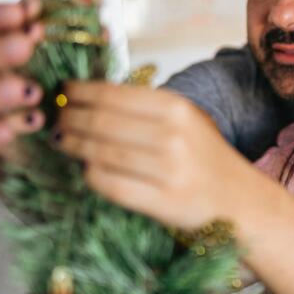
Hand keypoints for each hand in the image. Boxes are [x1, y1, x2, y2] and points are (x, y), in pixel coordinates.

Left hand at [57, 82, 253, 229]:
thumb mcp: (184, 120)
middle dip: (69, 118)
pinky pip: (110, 184)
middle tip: (54, 118)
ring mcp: (167, 170)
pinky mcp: (162, 201)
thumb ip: (145, 109)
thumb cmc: (205, 158)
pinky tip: (85, 169)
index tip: (62, 91)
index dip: (79, 92)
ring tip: (60, 140)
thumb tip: (89, 98)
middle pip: (101, 121)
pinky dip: (90, 175)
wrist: (239, 200)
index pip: (113, 94)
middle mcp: (172, 135)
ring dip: (73, 145)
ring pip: (100, 152)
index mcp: (176, 108)